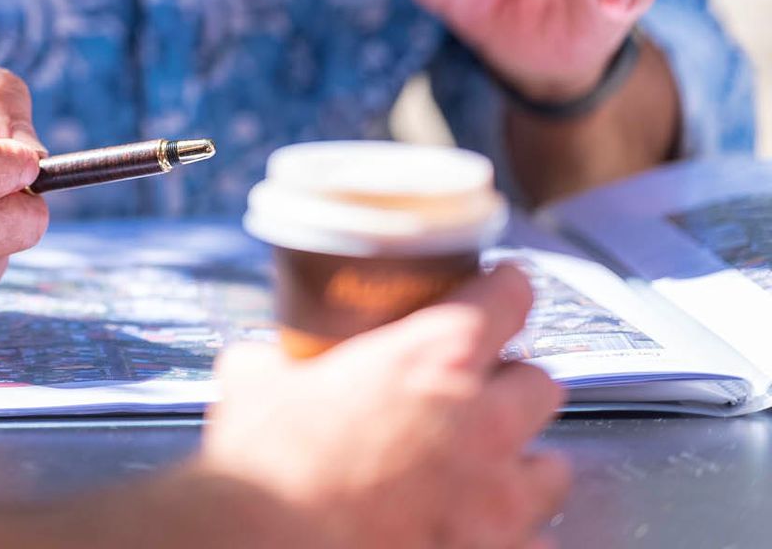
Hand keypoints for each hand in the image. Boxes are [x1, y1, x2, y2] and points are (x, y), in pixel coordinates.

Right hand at [202, 266, 568, 548]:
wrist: (273, 543)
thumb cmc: (273, 469)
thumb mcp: (257, 385)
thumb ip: (275, 363)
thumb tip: (260, 363)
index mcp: (433, 358)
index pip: (508, 298)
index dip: (506, 288)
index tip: (502, 287)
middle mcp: (484, 423)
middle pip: (542, 382)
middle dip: (513, 383)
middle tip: (478, 391)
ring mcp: (499, 500)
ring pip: (552, 467)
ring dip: (524, 462)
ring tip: (489, 469)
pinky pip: (537, 543)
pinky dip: (514, 537)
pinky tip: (479, 531)